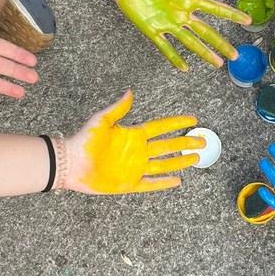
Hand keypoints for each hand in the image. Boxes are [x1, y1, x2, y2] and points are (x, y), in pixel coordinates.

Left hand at [64, 89, 203, 193]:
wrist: (71, 163)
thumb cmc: (84, 140)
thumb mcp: (102, 120)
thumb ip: (118, 108)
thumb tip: (130, 91)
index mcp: (133, 135)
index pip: (161, 127)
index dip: (176, 123)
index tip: (192, 119)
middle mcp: (138, 151)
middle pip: (168, 147)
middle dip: (186, 143)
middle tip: (203, 141)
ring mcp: (135, 168)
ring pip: (164, 165)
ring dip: (180, 161)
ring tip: (196, 158)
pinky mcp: (130, 183)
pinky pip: (151, 183)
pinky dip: (164, 183)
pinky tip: (178, 180)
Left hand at [102, 0, 250, 69]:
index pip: (215, 9)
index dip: (231, 15)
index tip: (247, 21)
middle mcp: (181, 13)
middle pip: (206, 32)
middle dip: (221, 43)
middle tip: (234, 55)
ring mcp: (168, 23)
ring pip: (190, 42)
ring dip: (204, 53)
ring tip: (217, 64)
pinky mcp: (152, 29)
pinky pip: (166, 47)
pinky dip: (175, 58)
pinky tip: (184, 68)